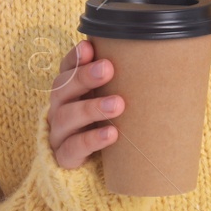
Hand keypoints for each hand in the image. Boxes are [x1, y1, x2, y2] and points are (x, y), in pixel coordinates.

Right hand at [48, 40, 123, 169]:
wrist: (93, 163)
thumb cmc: (105, 121)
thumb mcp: (108, 98)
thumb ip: (119, 80)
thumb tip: (152, 54)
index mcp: (69, 90)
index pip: (65, 69)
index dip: (74, 58)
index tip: (89, 47)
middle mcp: (59, 108)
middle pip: (61, 89)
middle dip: (83, 77)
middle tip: (108, 68)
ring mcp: (59, 133)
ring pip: (66, 117)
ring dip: (91, 108)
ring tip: (117, 104)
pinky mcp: (64, 157)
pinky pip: (73, 148)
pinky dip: (91, 140)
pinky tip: (112, 134)